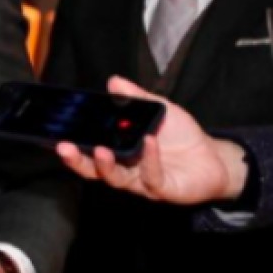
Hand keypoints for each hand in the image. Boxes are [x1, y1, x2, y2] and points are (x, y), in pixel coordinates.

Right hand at [55, 77, 247, 204]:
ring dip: (106, 165)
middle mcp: (126, 170)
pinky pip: (151, 178)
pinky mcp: (163, 190)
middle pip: (94, 171)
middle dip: (77, 160)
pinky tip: (148, 143)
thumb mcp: (158, 108)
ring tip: (100, 149)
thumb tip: (114, 82)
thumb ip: (136, 97)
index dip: (73, 146)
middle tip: (64, 147)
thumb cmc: (182, 135)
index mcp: (119, 151)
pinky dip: (149, 160)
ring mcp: (142, 182)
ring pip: (117, 180)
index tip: (58, 135)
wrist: (213, 156)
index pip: (89, 151)